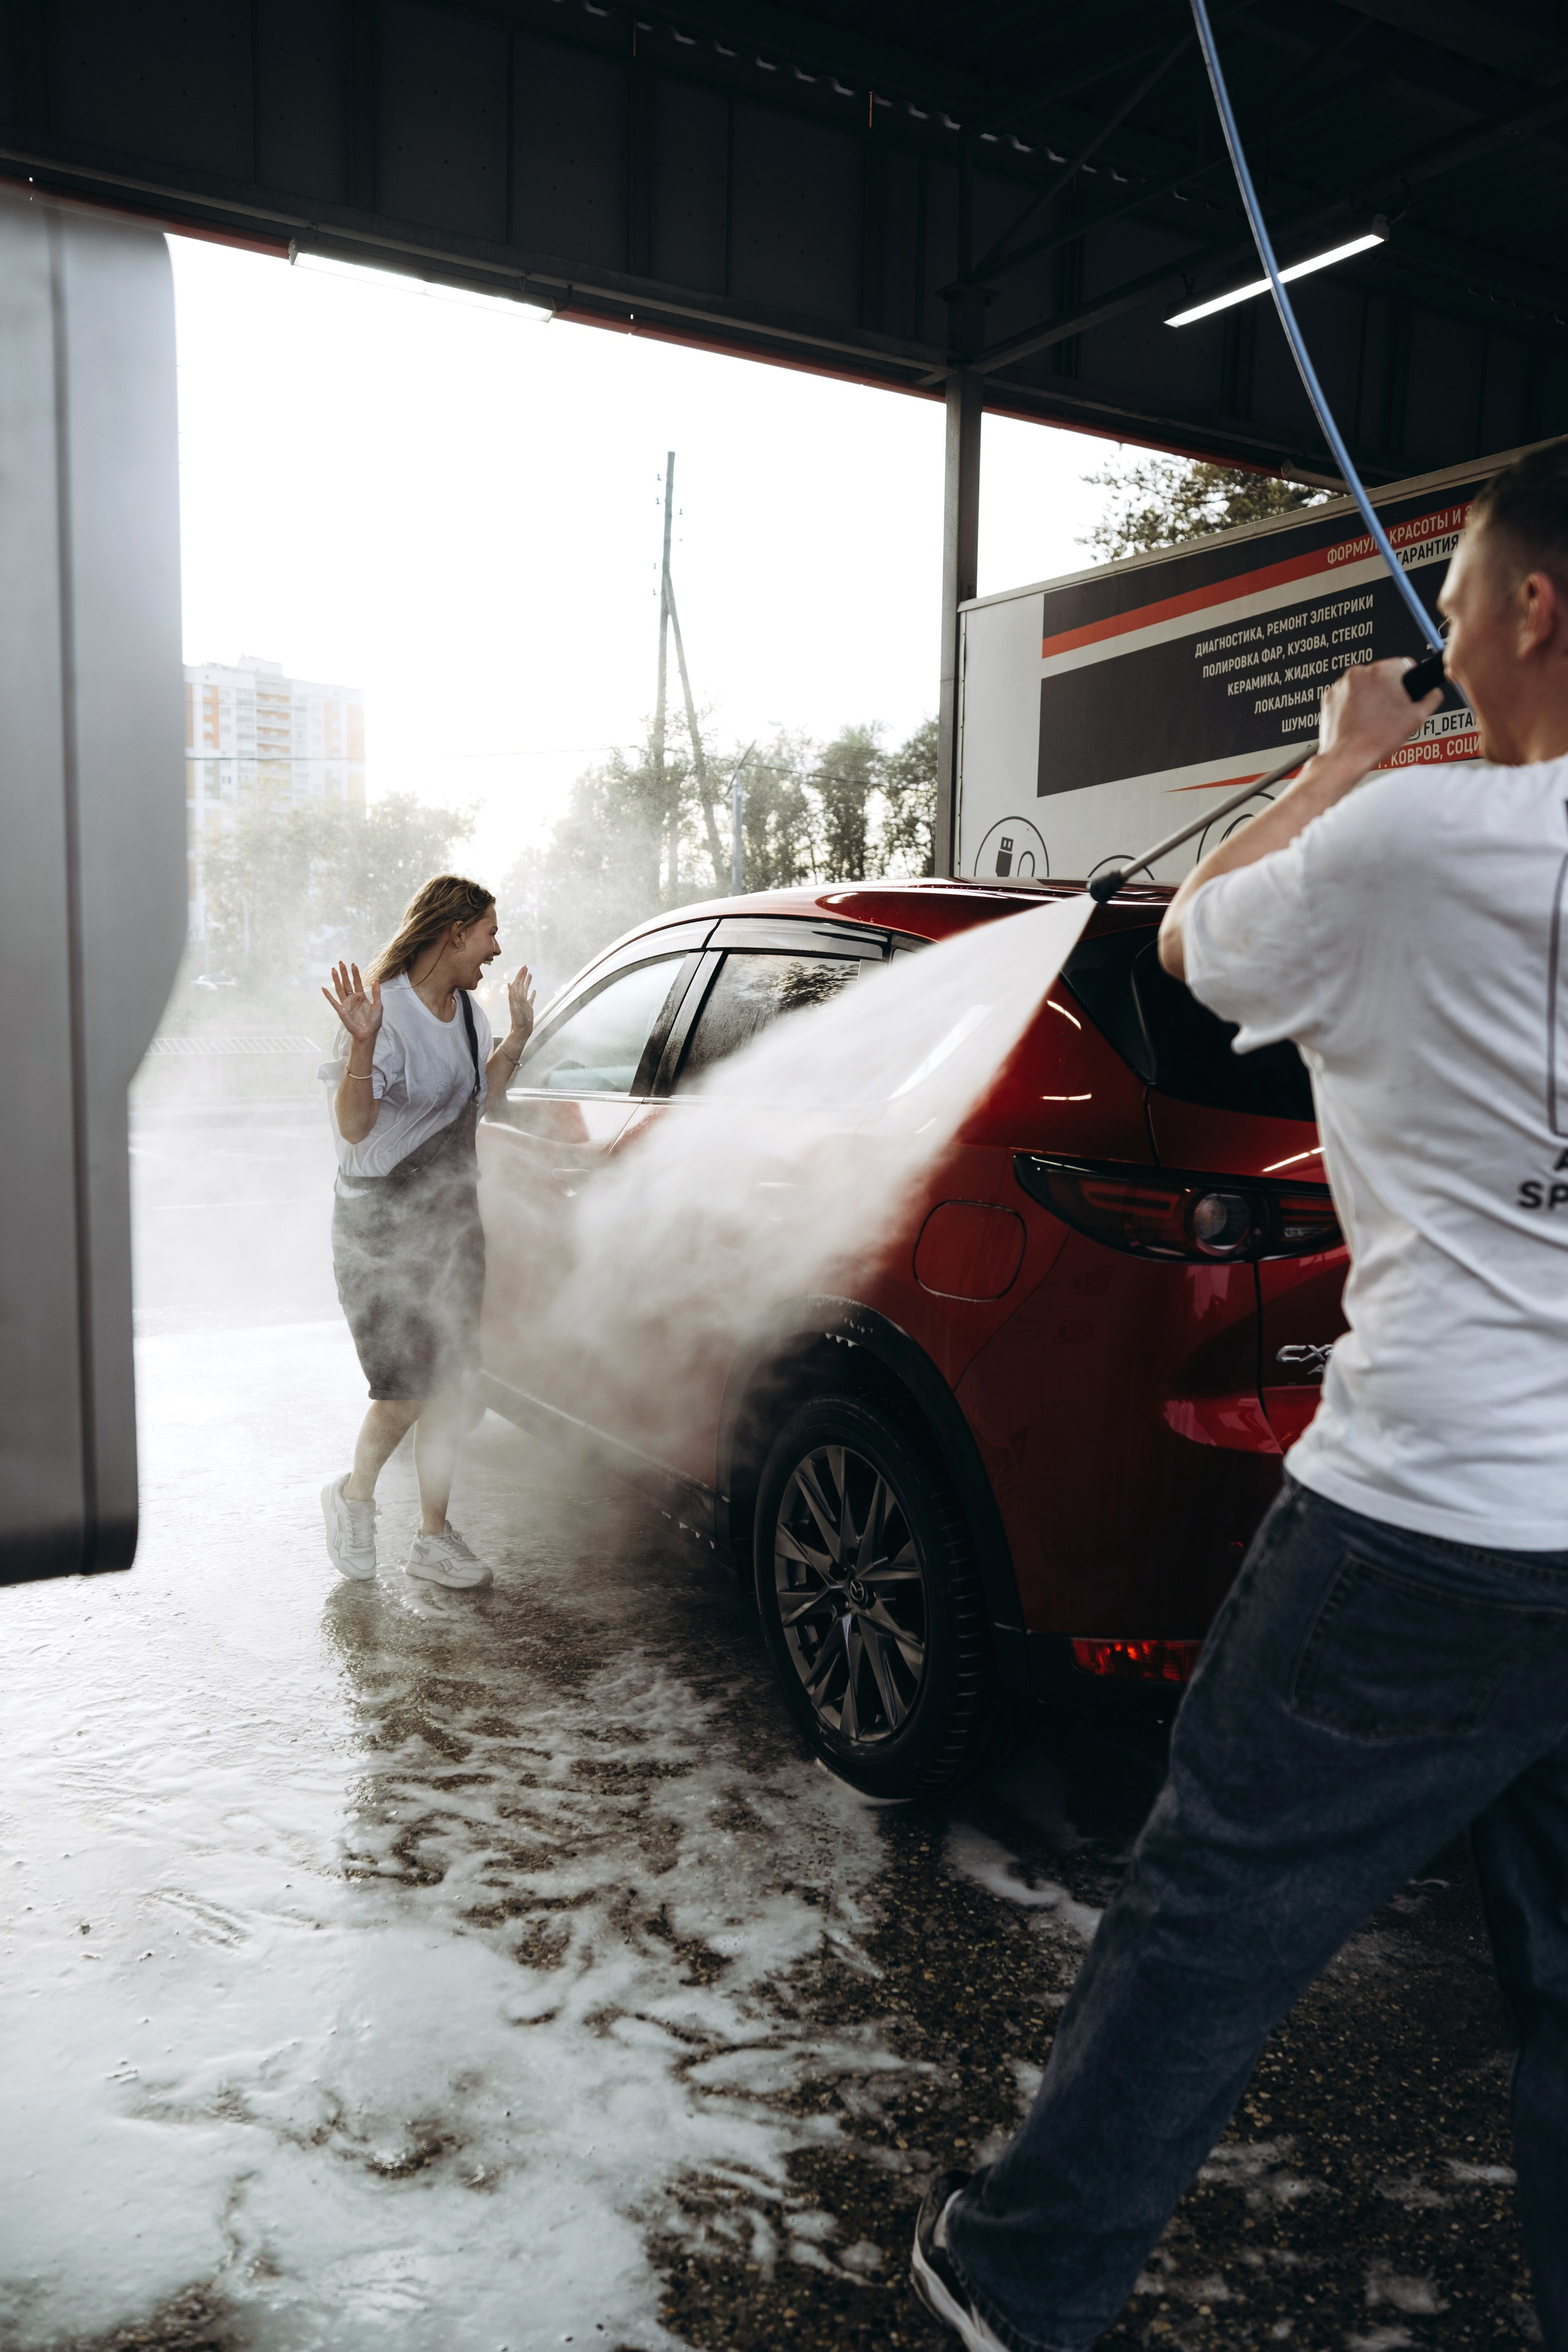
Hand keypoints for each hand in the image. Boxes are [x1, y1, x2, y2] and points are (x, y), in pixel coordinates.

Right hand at [322, 961, 382, 1046]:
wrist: (368, 1033)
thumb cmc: (374, 1021)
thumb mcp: (378, 1005)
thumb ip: (376, 993)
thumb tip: (376, 979)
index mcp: (361, 996)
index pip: (357, 982)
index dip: (355, 973)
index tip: (353, 964)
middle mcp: (352, 998)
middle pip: (347, 983)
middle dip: (344, 973)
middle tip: (341, 962)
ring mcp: (346, 1004)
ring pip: (339, 989)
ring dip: (336, 980)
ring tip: (333, 970)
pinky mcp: (341, 1011)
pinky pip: (333, 1002)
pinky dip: (328, 995)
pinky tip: (324, 988)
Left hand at [505, 963, 536, 1045]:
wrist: (521, 1030)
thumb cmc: (517, 1020)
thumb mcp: (514, 1007)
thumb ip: (512, 996)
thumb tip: (509, 984)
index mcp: (516, 997)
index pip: (518, 983)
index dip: (520, 975)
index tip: (524, 968)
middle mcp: (519, 998)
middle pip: (521, 984)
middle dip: (523, 975)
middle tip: (526, 967)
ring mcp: (524, 1002)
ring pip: (526, 989)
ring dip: (527, 982)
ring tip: (530, 974)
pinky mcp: (529, 1007)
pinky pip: (531, 998)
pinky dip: (532, 994)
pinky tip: (534, 990)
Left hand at [1317, 656, 1441, 773]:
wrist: (1347, 756)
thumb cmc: (1377, 738)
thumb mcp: (1417, 718)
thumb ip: (1431, 698)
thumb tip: (1433, 692)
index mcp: (1383, 671)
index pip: (1405, 665)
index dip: (1409, 681)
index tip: (1406, 694)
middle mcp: (1360, 672)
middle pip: (1382, 674)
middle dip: (1388, 689)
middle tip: (1390, 712)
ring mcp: (1342, 684)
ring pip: (1364, 684)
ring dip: (1370, 696)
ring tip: (1373, 719)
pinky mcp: (1329, 696)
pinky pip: (1347, 694)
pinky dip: (1353, 704)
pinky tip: (1359, 720)